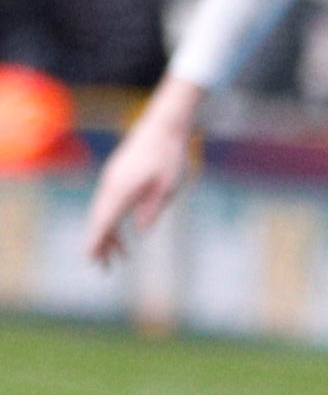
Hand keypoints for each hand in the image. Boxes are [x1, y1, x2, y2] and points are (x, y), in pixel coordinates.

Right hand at [82, 76, 202, 263]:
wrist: (163, 126)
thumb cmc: (170, 156)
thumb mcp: (168, 186)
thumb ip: (152, 209)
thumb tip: (139, 231)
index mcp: (121, 189)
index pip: (104, 221)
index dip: (96, 241)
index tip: (91, 259)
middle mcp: (111, 185)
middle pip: (100, 220)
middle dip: (100, 244)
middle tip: (103, 268)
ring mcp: (113, 179)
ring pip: (104, 212)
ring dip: (108, 234)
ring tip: (117, 257)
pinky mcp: (118, 175)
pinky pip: (110, 203)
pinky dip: (112, 220)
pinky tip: (121, 232)